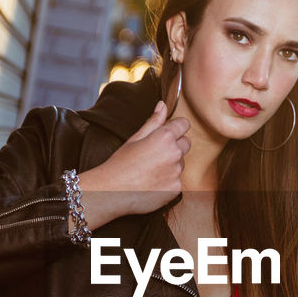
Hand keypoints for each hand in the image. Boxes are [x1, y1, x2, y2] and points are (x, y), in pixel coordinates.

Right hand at [80, 100, 191, 219]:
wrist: (111, 192)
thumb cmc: (120, 163)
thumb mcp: (135, 138)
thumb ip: (153, 121)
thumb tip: (163, 105)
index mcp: (165, 137)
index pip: (184, 124)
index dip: (175, 127)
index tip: (166, 133)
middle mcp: (174, 153)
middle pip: (186, 143)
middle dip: (175, 145)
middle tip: (153, 153)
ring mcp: (176, 172)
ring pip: (181, 163)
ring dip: (171, 164)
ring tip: (150, 170)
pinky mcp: (176, 188)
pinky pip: (177, 180)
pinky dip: (168, 181)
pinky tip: (152, 182)